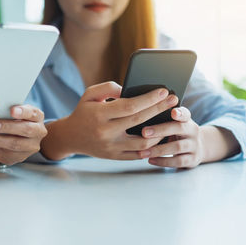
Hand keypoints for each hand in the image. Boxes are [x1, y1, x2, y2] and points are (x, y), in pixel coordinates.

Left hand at [0, 105, 47, 165]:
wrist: (16, 136)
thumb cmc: (12, 118)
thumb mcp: (13, 111)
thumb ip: (6, 108)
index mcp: (37, 117)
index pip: (33, 113)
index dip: (23, 112)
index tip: (11, 110)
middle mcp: (38, 132)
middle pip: (26, 130)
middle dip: (7, 127)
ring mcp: (31, 146)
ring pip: (15, 144)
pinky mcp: (20, 157)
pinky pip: (6, 153)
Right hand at [41, 82, 178, 160]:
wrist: (70, 136)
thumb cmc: (83, 111)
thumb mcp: (90, 94)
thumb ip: (109, 87)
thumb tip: (131, 89)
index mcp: (100, 114)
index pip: (130, 106)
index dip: (149, 99)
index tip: (164, 91)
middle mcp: (106, 131)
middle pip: (140, 121)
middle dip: (160, 109)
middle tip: (174, 100)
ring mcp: (111, 146)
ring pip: (143, 142)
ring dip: (160, 131)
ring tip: (168, 120)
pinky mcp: (114, 156)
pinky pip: (138, 154)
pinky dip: (151, 146)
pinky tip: (159, 136)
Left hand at [138, 107, 204, 167]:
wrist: (199, 147)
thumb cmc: (178, 133)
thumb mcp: (174, 123)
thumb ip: (163, 119)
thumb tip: (140, 115)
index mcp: (187, 120)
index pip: (185, 114)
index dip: (180, 113)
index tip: (172, 112)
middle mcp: (192, 131)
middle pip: (179, 128)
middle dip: (160, 130)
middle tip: (144, 132)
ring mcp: (194, 146)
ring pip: (177, 147)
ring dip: (158, 150)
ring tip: (143, 152)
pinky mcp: (193, 159)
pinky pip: (178, 161)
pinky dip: (163, 161)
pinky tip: (151, 160)